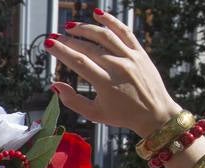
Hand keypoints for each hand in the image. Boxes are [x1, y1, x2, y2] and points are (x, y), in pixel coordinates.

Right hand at [44, 12, 179, 138]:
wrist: (155, 113)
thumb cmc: (122, 115)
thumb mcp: (95, 115)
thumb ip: (72, 101)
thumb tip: (55, 85)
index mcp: (106, 84)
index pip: (79, 62)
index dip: (62, 51)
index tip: (49, 44)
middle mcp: (119, 67)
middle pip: (89, 48)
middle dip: (69, 40)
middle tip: (54, 36)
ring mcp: (131, 58)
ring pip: (105, 36)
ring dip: (86, 28)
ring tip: (71, 27)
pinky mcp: (140, 53)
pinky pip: (125, 32)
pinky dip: (111, 21)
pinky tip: (97, 14)